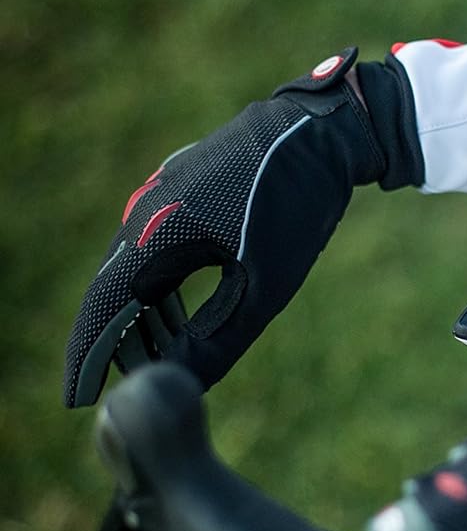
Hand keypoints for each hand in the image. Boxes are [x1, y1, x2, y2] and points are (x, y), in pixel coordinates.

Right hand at [64, 50, 421, 404]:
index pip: (104, 308)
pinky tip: (174, 319)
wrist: (324, 131)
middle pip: (113, 292)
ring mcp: (159, 196)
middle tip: (119, 391)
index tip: (78, 399)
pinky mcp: (179, 190)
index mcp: (156, 234)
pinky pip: (153, 249)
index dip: (88, 358)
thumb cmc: (297, 206)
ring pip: (135, 271)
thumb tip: (182, 382)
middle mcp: (145, 212)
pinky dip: (158, 290)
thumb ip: (219, 338)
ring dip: (141, 319)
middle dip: (115, 345)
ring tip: (155, 362)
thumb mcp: (265, 284)